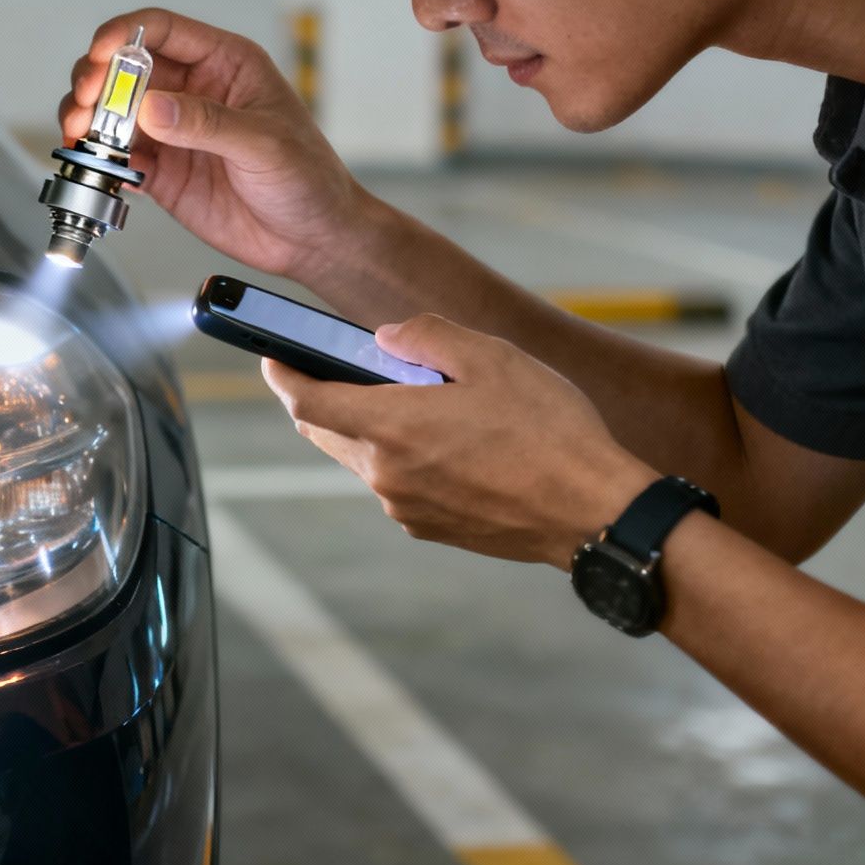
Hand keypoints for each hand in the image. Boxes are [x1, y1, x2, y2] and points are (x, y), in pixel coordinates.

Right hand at [57, 8, 372, 281]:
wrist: (311, 239)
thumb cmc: (309, 179)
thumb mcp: (265, 144)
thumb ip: (208, 123)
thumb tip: (154, 108)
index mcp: (224, 64)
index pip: (163, 31)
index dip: (124, 34)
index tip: (100, 53)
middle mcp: (191, 92)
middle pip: (124, 68)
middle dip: (95, 79)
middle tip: (85, 101)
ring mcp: (172, 132)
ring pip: (112, 110)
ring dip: (87, 117)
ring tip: (81, 133)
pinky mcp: (160, 171)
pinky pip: (116, 156)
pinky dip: (97, 158)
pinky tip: (96, 164)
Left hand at [261, 314, 658, 567]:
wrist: (594, 512)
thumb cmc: (550, 431)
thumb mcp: (491, 356)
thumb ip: (425, 337)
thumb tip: (384, 338)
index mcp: (389, 427)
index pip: (305, 399)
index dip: (281, 373)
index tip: (271, 354)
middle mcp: (385, 473)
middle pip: (325, 430)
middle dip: (319, 397)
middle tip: (333, 367)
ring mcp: (405, 506)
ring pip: (361, 458)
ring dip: (368, 427)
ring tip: (412, 400)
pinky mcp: (429, 527)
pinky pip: (395, 484)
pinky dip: (400, 457)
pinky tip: (444, 441)